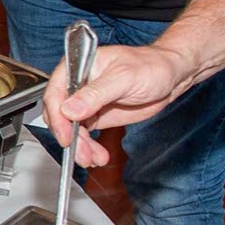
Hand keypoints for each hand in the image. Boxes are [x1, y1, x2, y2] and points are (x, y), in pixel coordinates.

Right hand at [43, 44, 192, 166]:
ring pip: (70, 129)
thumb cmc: (150, 66)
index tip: (67, 136)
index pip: (55, 94)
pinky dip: (88, 147)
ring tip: (94, 158)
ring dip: (80, 147)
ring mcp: (84, 101)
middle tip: (83, 154)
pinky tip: (97, 155)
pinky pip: (83, 135)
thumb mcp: (123, 77)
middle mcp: (77, 84)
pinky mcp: (95, 115)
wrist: (170, 76)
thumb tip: (69, 109)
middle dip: (71, 137)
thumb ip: (95, 94)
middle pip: (60, 115)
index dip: (57, 117)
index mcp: (76, 67)